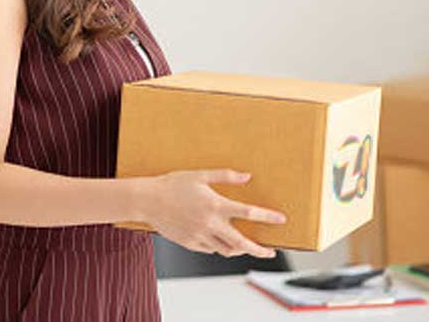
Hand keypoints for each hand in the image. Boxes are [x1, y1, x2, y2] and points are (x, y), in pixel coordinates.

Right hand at [136, 169, 285, 258]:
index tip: (280, 220)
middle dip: (259, 250)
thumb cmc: (171, 185)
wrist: (147, 200)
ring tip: (244, 246)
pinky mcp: (190, 244)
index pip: (248, 213)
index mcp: (215, 205)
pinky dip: (217, 247)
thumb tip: (246, 176)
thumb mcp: (199, 175)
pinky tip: (217, 239)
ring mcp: (200, 236)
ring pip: (226, 250)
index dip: (267, 217)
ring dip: (238, 249)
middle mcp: (210, 224)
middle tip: (269, 252)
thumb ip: (225, 176)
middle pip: (242, 243)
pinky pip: (210, 250)